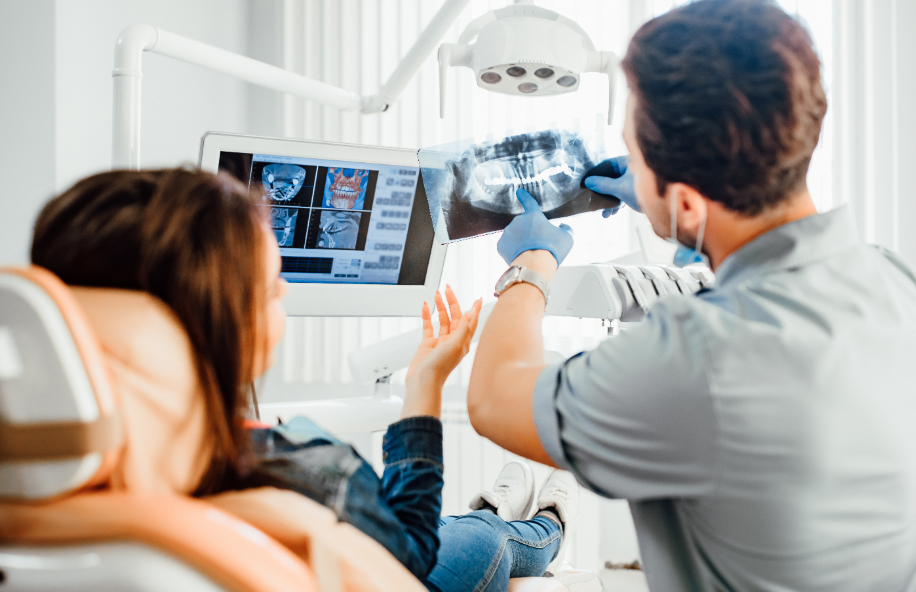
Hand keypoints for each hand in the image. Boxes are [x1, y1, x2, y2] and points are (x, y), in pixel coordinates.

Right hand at [403, 286, 482, 417]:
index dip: (474, 309)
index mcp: (463, 342)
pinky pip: (428, 326)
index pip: (471, 321)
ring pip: (442, 319)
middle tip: (448, 289)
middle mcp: (453, 341)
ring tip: (436, 295)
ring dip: (440, 307)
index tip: (477, 298)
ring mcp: (440, 342)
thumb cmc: (440, 367)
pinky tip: (425, 306)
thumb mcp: (455, 345)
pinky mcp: (428, 344)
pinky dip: (427, 315)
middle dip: (452, 302)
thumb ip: (463, 328)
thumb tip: (471, 313)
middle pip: (455, 316)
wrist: (423, 381)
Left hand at [497, 188, 573, 265]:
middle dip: (529, 233)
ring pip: (515, 236)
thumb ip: (566, 229)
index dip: (524, 196)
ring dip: (521, 242)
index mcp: (533, 216)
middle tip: (538, 245)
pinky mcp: (501, 245)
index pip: (529, 202)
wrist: (534, 266)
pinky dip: (513, 250)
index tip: (519, 192)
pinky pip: (507, 246)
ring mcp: (507, 233)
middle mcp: (518, 221)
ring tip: (530, 253)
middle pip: (524, 225)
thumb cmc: (551, 250)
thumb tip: (563, 226)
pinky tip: (521, 256)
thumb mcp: (567, 238)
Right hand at [583, 155, 639, 214]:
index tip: (585, 183)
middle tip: (593, 200)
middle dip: (602, 191)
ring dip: (610, 200)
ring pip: (617, 187)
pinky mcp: (640, 189)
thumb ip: (603, 185)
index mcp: (628, 161)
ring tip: (605, 213)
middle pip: (611, 177)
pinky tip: (613, 212)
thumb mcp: (620, 188)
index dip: (595, 174)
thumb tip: (588, 182)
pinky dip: (618, 202)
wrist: (668, 205)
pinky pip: (625, 193)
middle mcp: (632, 168)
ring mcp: (636, 179)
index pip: (607, 164)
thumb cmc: (645, 190)